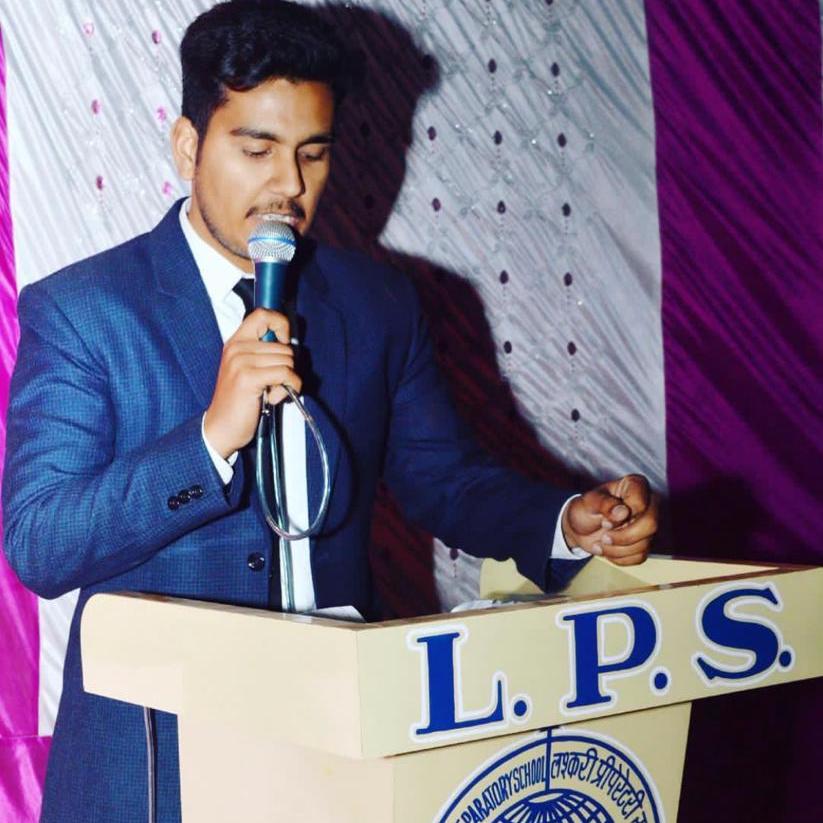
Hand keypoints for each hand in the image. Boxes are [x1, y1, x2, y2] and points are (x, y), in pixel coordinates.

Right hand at [203, 308, 301, 458]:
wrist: (220, 428)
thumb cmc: (238, 402)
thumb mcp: (247, 370)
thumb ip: (263, 354)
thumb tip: (290, 345)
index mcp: (236, 342)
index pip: (262, 314)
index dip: (280, 324)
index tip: (284, 342)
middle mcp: (237, 348)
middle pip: (284, 346)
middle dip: (286, 368)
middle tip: (271, 384)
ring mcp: (241, 362)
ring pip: (287, 361)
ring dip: (286, 381)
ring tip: (269, 392)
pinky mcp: (248, 377)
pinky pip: (286, 374)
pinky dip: (289, 388)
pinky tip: (272, 398)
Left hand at [562, 474, 657, 565]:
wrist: (580, 528)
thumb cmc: (585, 509)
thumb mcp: (588, 502)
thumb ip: (604, 504)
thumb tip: (623, 512)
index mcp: (635, 486)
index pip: (640, 502)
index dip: (623, 515)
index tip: (604, 520)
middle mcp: (647, 503)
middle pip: (650, 524)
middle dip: (624, 536)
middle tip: (604, 537)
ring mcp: (647, 524)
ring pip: (645, 544)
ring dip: (617, 549)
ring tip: (600, 543)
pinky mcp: (644, 543)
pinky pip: (640, 556)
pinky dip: (620, 557)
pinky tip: (608, 550)